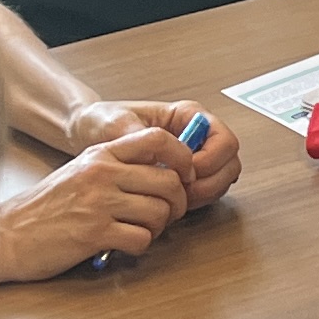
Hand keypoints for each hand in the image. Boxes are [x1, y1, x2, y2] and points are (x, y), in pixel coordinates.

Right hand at [0, 130, 192, 281]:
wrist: (8, 234)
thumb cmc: (46, 207)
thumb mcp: (80, 172)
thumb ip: (118, 167)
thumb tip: (166, 173)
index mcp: (100, 154)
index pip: (157, 139)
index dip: (182, 157)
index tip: (185, 176)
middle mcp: (102, 173)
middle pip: (169, 181)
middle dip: (176, 203)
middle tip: (165, 215)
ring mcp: (98, 203)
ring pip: (160, 212)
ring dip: (157, 227)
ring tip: (139, 230)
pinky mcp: (95, 233)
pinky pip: (142, 239)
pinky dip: (140, 246)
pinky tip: (123, 244)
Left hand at [65, 96, 241, 205]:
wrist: (88, 134)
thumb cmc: (103, 121)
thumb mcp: (116, 123)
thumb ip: (140, 135)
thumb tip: (160, 150)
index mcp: (189, 116)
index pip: (224, 139)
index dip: (211, 160)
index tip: (186, 172)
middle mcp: (198, 137)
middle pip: (230, 164)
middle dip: (210, 182)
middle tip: (182, 191)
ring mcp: (195, 158)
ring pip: (222, 182)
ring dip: (203, 195)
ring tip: (174, 198)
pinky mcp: (186, 178)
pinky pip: (206, 194)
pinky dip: (195, 202)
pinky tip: (171, 202)